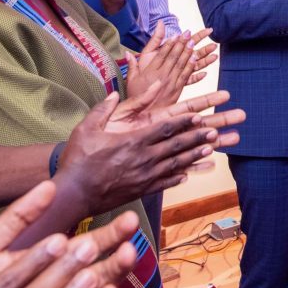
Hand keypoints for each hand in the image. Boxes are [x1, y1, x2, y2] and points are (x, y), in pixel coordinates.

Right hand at [56, 88, 244, 215]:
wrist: (72, 194)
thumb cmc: (77, 159)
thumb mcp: (86, 128)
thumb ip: (104, 109)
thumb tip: (115, 93)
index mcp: (133, 141)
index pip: (165, 128)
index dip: (184, 121)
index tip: (199, 115)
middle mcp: (143, 159)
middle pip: (177, 145)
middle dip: (197, 136)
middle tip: (215, 130)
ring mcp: (144, 177)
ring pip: (175, 164)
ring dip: (194, 155)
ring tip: (211, 149)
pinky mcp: (140, 191)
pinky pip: (164, 183)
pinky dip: (178, 177)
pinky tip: (187, 174)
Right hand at [125, 26, 215, 105]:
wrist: (145, 117)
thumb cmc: (136, 97)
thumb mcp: (130, 81)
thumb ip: (132, 66)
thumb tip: (127, 53)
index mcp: (151, 72)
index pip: (162, 55)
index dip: (169, 44)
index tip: (175, 35)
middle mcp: (162, 76)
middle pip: (174, 57)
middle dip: (181, 44)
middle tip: (187, 33)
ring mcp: (171, 83)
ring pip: (182, 65)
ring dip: (188, 53)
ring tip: (193, 42)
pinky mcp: (177, 90)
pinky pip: (186, 76)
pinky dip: (192, 67)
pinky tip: (196, 59)